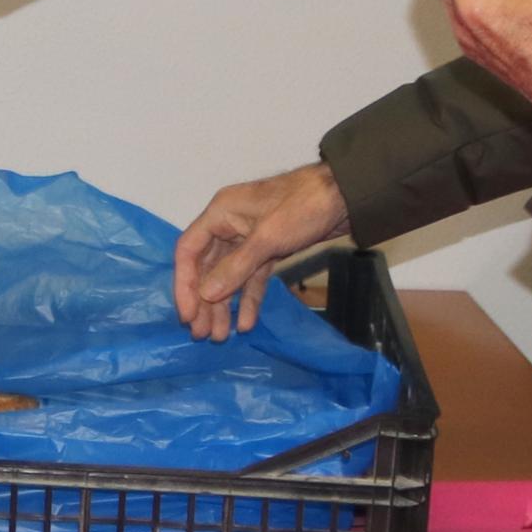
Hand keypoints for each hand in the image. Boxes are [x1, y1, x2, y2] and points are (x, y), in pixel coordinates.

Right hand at [175, 162, 348, 338]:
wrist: (346, 196)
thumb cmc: (303, 207)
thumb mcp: (267, 237)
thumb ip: (236, 267)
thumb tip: (206, 295)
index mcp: (220, 213)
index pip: (189, 251)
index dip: (184, 284)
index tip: (188, 315)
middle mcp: (229, 225)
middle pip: (207, 268)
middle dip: (205, 302)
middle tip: (203, 334)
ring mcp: (249, 238)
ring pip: (229, 277)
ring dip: (224, 305)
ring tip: (221, 335)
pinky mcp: (269, 250)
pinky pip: (252, 278)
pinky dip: (249, 299)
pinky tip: (247, 323)